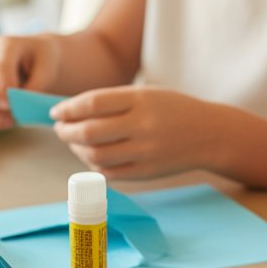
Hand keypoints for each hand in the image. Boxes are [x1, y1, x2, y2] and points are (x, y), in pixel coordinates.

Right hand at [0, 34, 60, 128]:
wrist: (37, 61)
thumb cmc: (43, 61)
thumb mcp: (47, 69)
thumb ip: (35, 86)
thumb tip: (18, 106)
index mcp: (4, 44)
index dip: (6, 86)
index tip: (16, 101)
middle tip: (11, 110)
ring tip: (14, 117)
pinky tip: (8, 122)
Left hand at [50, 87, 230, 178]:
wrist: (210, 134)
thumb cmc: (173, 110)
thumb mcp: (147, 94)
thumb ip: (113, 101)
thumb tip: (72, 112)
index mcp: (141, 100)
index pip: (93, 103)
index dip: (68, 109)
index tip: (56, 112)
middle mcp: (142, 126)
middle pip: (90, 132)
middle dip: (67, 132)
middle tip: (60, 129)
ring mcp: (145, 152)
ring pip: (96, 155)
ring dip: (77, 149)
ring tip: (74, 142)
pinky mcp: (146, 172)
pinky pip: (109, 173)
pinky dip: (94, 165)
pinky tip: (92, 156)